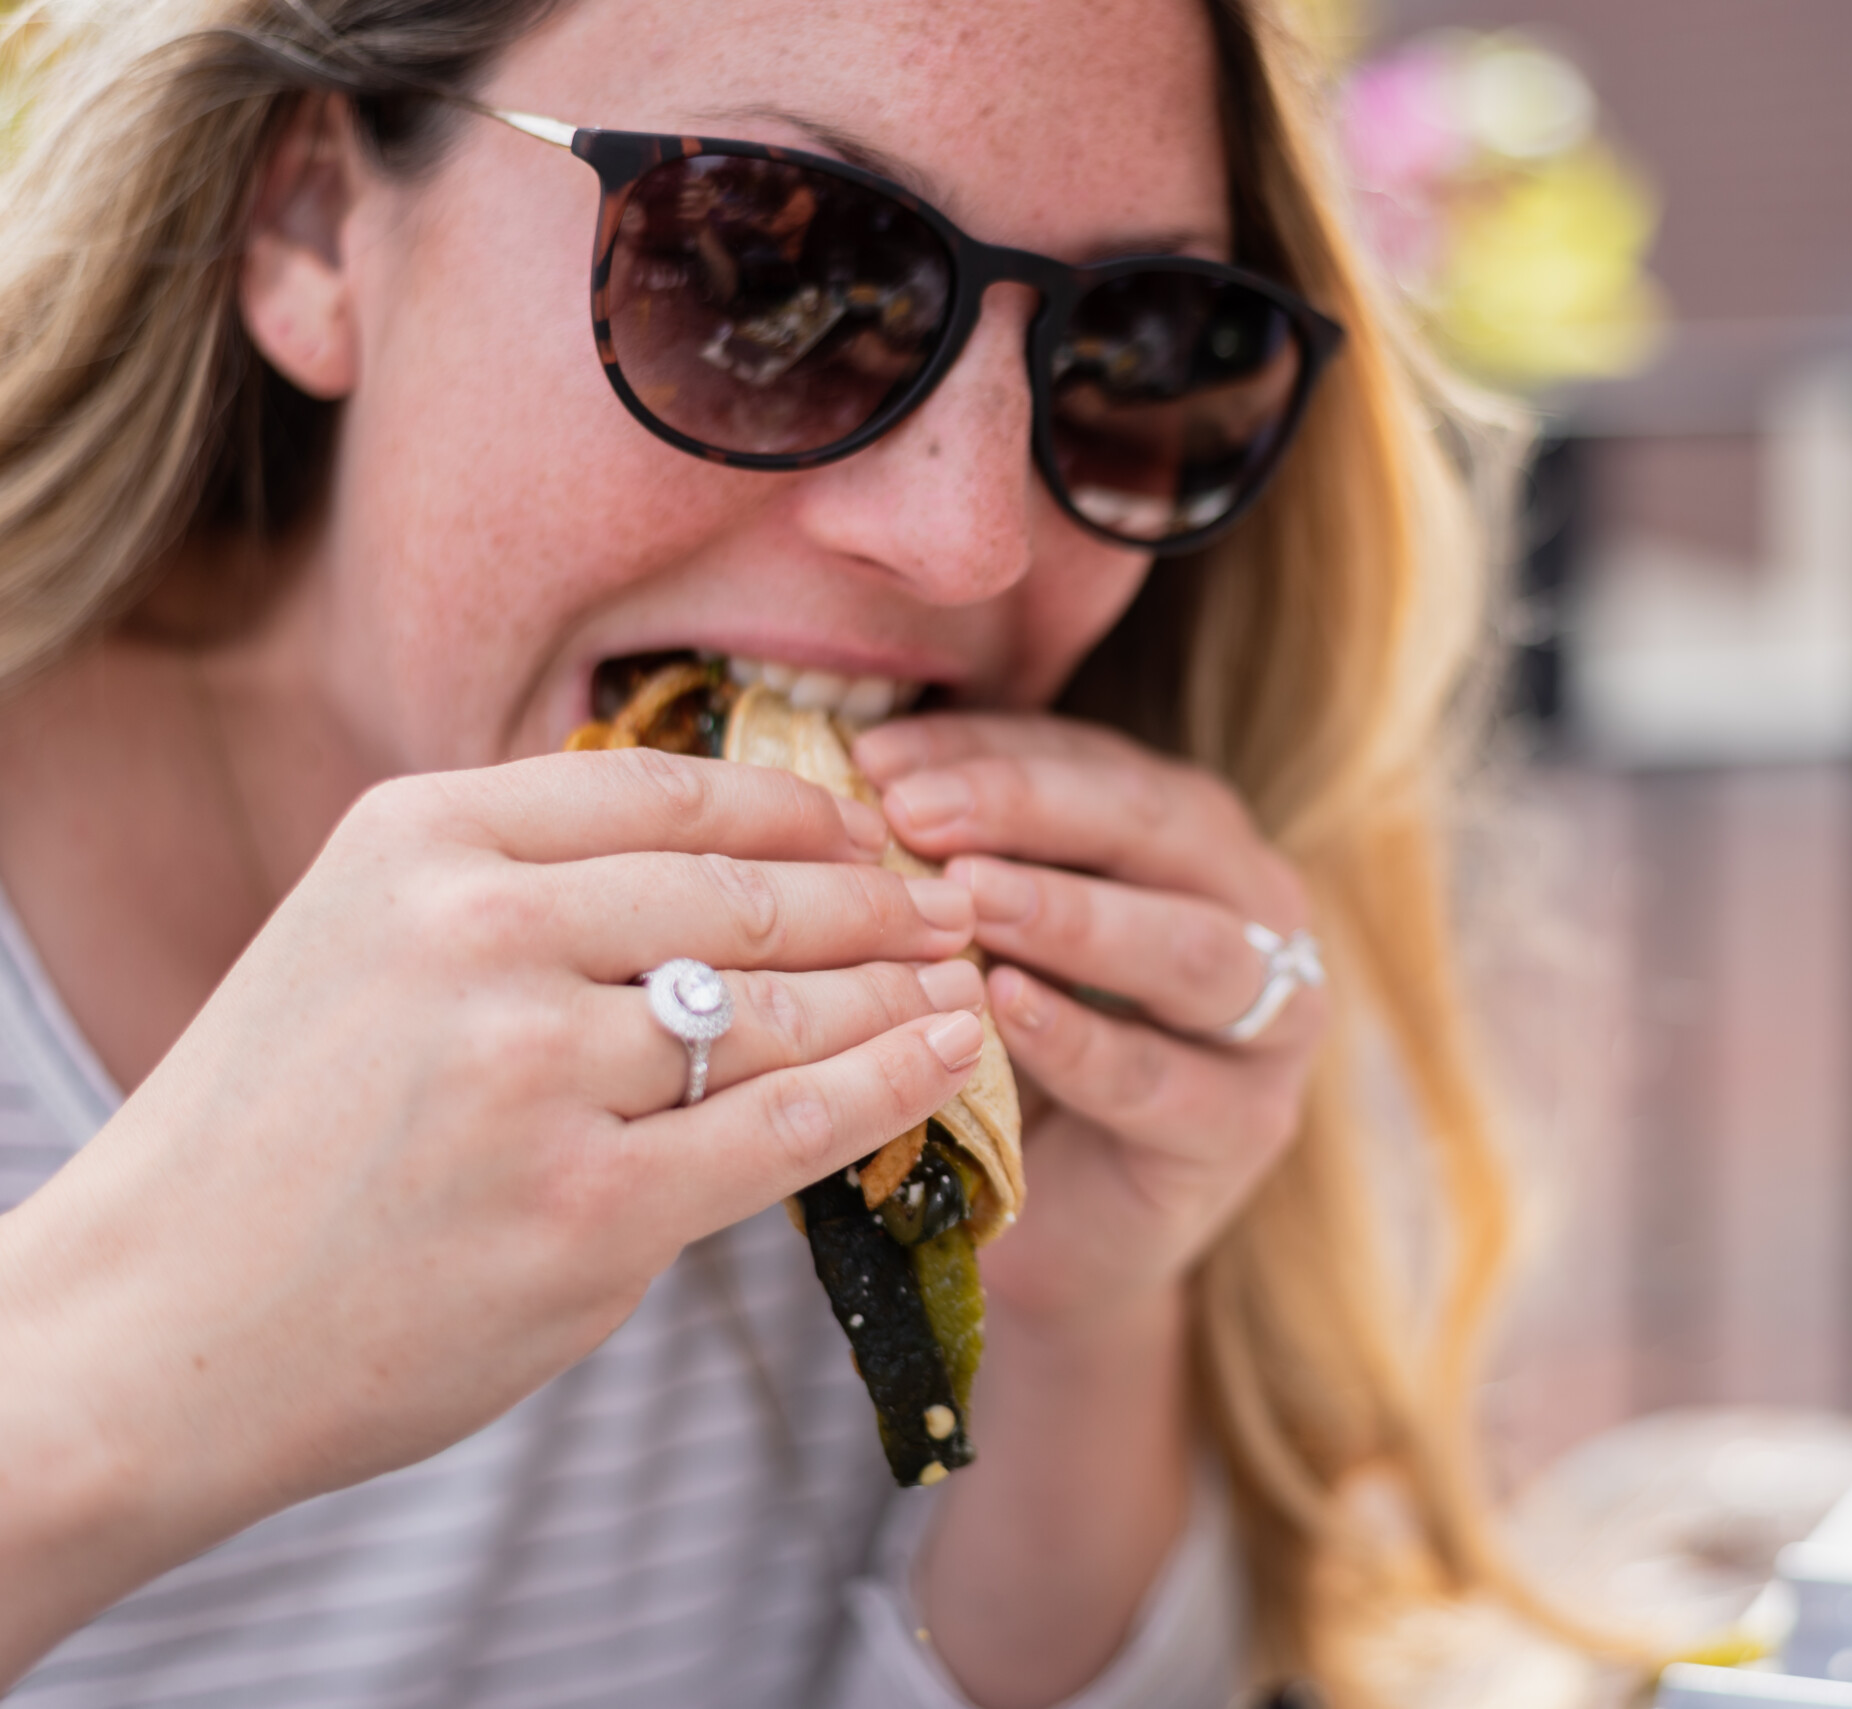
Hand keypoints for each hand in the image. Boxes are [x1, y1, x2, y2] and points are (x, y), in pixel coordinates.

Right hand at [0, 749, 984, 1674]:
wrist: (158, 1326)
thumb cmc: (275, 1134)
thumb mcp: (361, 940)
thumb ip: (519, 884)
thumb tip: (720, 855)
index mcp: (423, 843)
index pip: (666, 793)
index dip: (797, 811)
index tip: (868, 829)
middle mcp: (481, 936)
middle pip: (742, 899)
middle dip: (869, 903)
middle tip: (946, 906)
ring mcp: (536, 1076)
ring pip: (777, 1013)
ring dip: (894, 992)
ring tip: (958, 981)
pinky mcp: (586, 1212)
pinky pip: (785, 1130)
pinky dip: (888, 1085)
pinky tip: (948, 1058)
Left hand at [860, 714, 1322, 1330]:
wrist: (1060, 1227)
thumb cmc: (1015, 1053)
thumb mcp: (985, 937)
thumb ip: (955, 860)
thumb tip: (850, 771)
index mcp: (1189, 834)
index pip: (1091, 760)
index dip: (985, 750)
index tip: (873, 759)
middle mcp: (1255, 907)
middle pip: (1157, 828)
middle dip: (1030, 810)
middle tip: (915, 816)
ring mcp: (1270, 1020)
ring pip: (1188, 948)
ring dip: (1072, 916)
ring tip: (966, 901)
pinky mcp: (1244, 1127)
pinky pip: (1161, 1077)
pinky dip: (1081, 1040)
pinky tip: (1003, 1012)